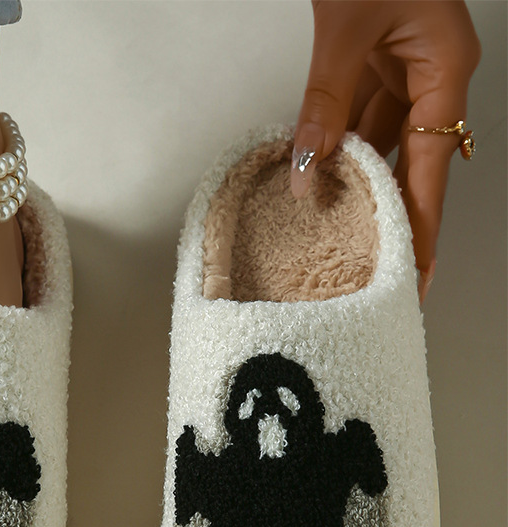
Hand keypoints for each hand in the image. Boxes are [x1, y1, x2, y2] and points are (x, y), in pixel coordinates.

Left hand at [292, 1, 479, 301]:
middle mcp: (431, 79)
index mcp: (445, 73)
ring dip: (357, 184)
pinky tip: (320, 175)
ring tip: (341, 234)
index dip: (422, 227)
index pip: (431, 170)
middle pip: (412, 165)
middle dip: (392, 216)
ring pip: (381, 145)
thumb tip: (306, 164)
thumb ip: (326, 100)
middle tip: (377, 269)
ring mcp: (404, 72)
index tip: (415, 273)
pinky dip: (338, 147)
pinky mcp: (376, 64)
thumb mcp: (349, 30)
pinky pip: (360, 119)